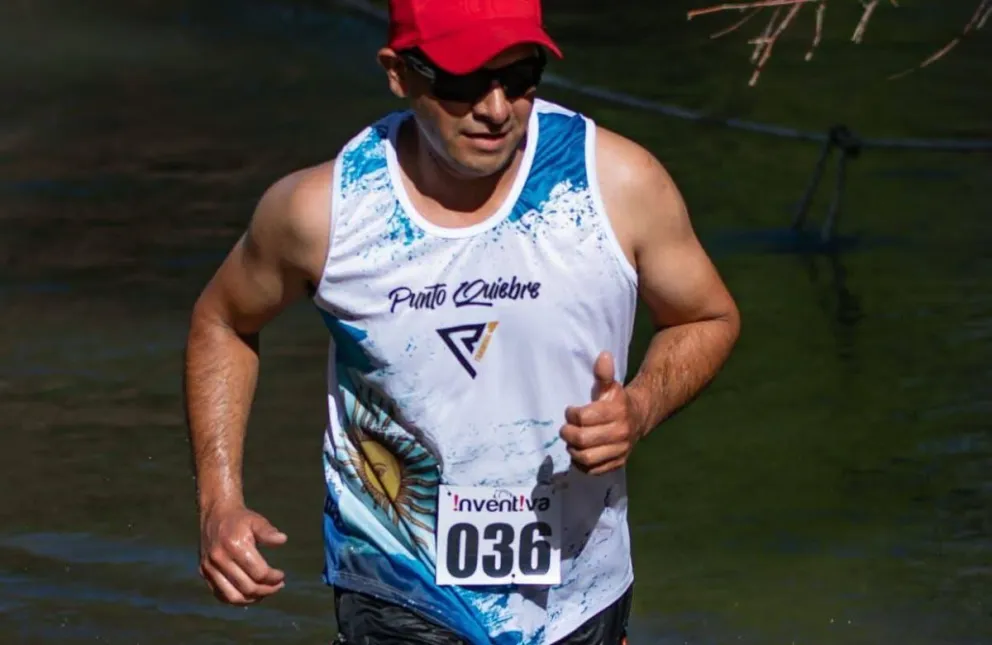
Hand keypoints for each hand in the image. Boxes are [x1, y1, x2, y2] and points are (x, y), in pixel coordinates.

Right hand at [199, 503, 287, 604]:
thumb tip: (282, 540)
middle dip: (266, 590)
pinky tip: (250, 594)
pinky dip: (237, 599)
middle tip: (278, 586)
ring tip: (265, 592)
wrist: (215, 514)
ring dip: (252, 599)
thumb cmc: (240, 519)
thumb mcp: (256, 520)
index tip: (282, 576)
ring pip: (233, 597)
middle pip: (247, 587)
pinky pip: (220, 595)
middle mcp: (219, 559)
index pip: (258, 573)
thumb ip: (268, 532)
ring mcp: (209, 568)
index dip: (273, 578)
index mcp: (234, 546)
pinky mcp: (204, 573)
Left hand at [560, 351, 643, 475]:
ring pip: (587, 457)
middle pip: (583, 439)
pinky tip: (579, 453)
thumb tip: (603, 355)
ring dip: (573, 450)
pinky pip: (594, 470)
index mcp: (617, 411)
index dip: (572, 415)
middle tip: (565, 429)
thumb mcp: (610, 385)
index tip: (571, 411)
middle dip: (568, 433)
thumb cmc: (616, 400)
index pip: (584, 418)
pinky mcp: (617, 463)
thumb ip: (603, 373)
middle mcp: (620, 433)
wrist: (638, 417)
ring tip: (571, 442)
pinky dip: (582, 465)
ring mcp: (620, 450)